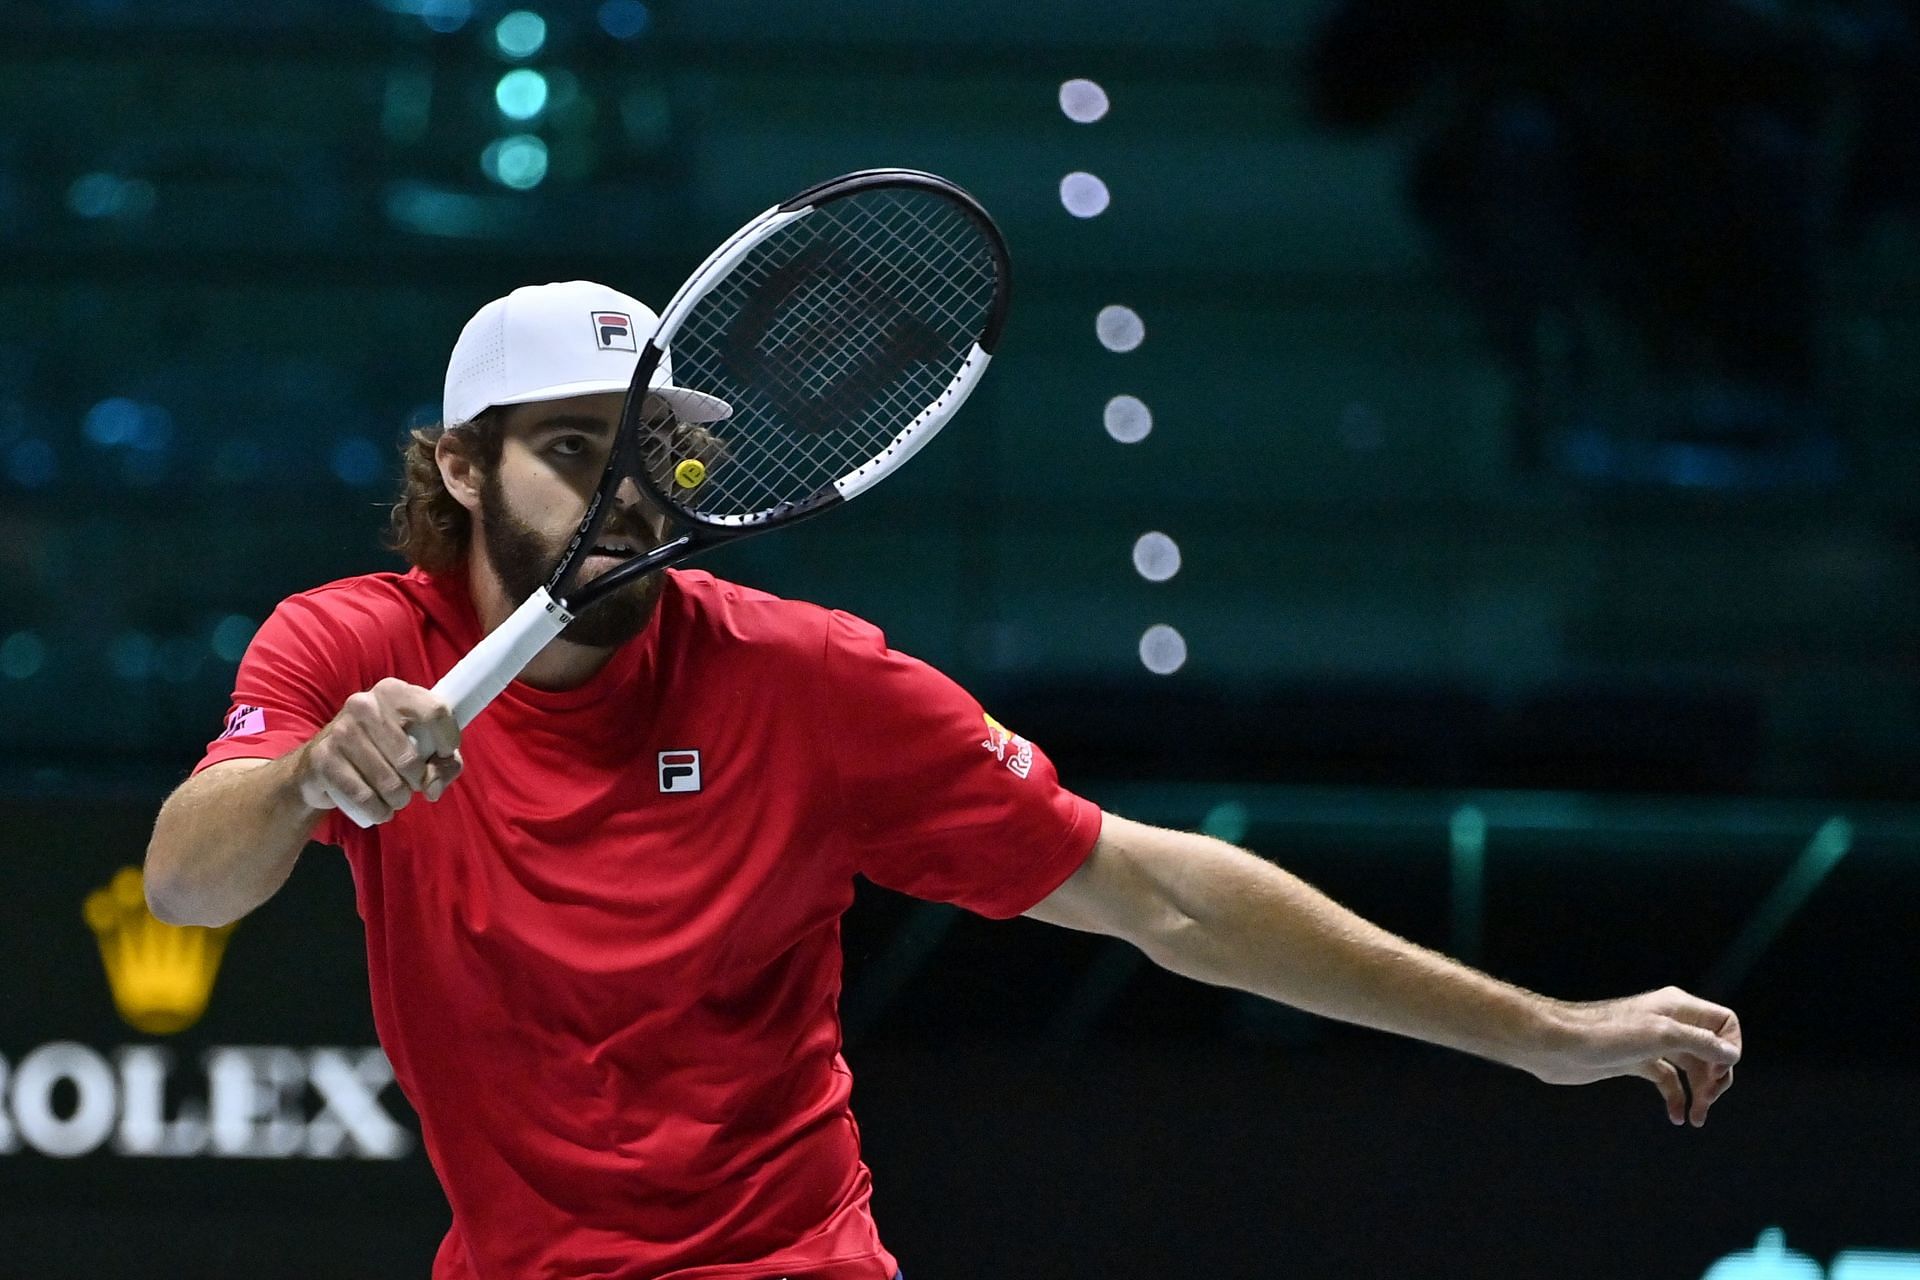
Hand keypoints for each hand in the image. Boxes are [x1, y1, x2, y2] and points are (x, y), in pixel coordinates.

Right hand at [295, 678, 461, 825]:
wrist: (324, 763)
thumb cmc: (383, 750)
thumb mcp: (420, 747)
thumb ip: (445, 763)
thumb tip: (433, 787)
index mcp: (393, 691)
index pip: (435, 710)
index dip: (447, 740)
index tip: (444, 755)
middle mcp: (365, 705)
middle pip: (410, 757)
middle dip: (419, 781)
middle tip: (414, 785)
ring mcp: (341, 730)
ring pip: (389, 781)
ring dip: (399, 799)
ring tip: (397, 798)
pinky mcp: (323, 758)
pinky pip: (363, 796)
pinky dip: (378, 810)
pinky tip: (380, 810)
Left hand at [1531, 986, 1740, 1126]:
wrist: (1559, 1046)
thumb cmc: (1606, 1034)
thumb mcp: (1661, 1035)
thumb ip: (1700, 1043)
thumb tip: (1731, 1054)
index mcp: (1678, 1007)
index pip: (1724, 1022)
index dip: (1729, 1049)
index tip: (1717, 1073)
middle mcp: (1668, 1022)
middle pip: (1711, 1050)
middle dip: (1716, 1078)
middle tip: (1707, 1102)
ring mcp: (1652, 1043)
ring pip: (1691, 1068)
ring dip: (1699, 1093)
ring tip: (1696, 1119)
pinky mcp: (1636, 1061)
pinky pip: (1668, 1080)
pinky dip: (1676, 1097)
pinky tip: (1676, 1116)